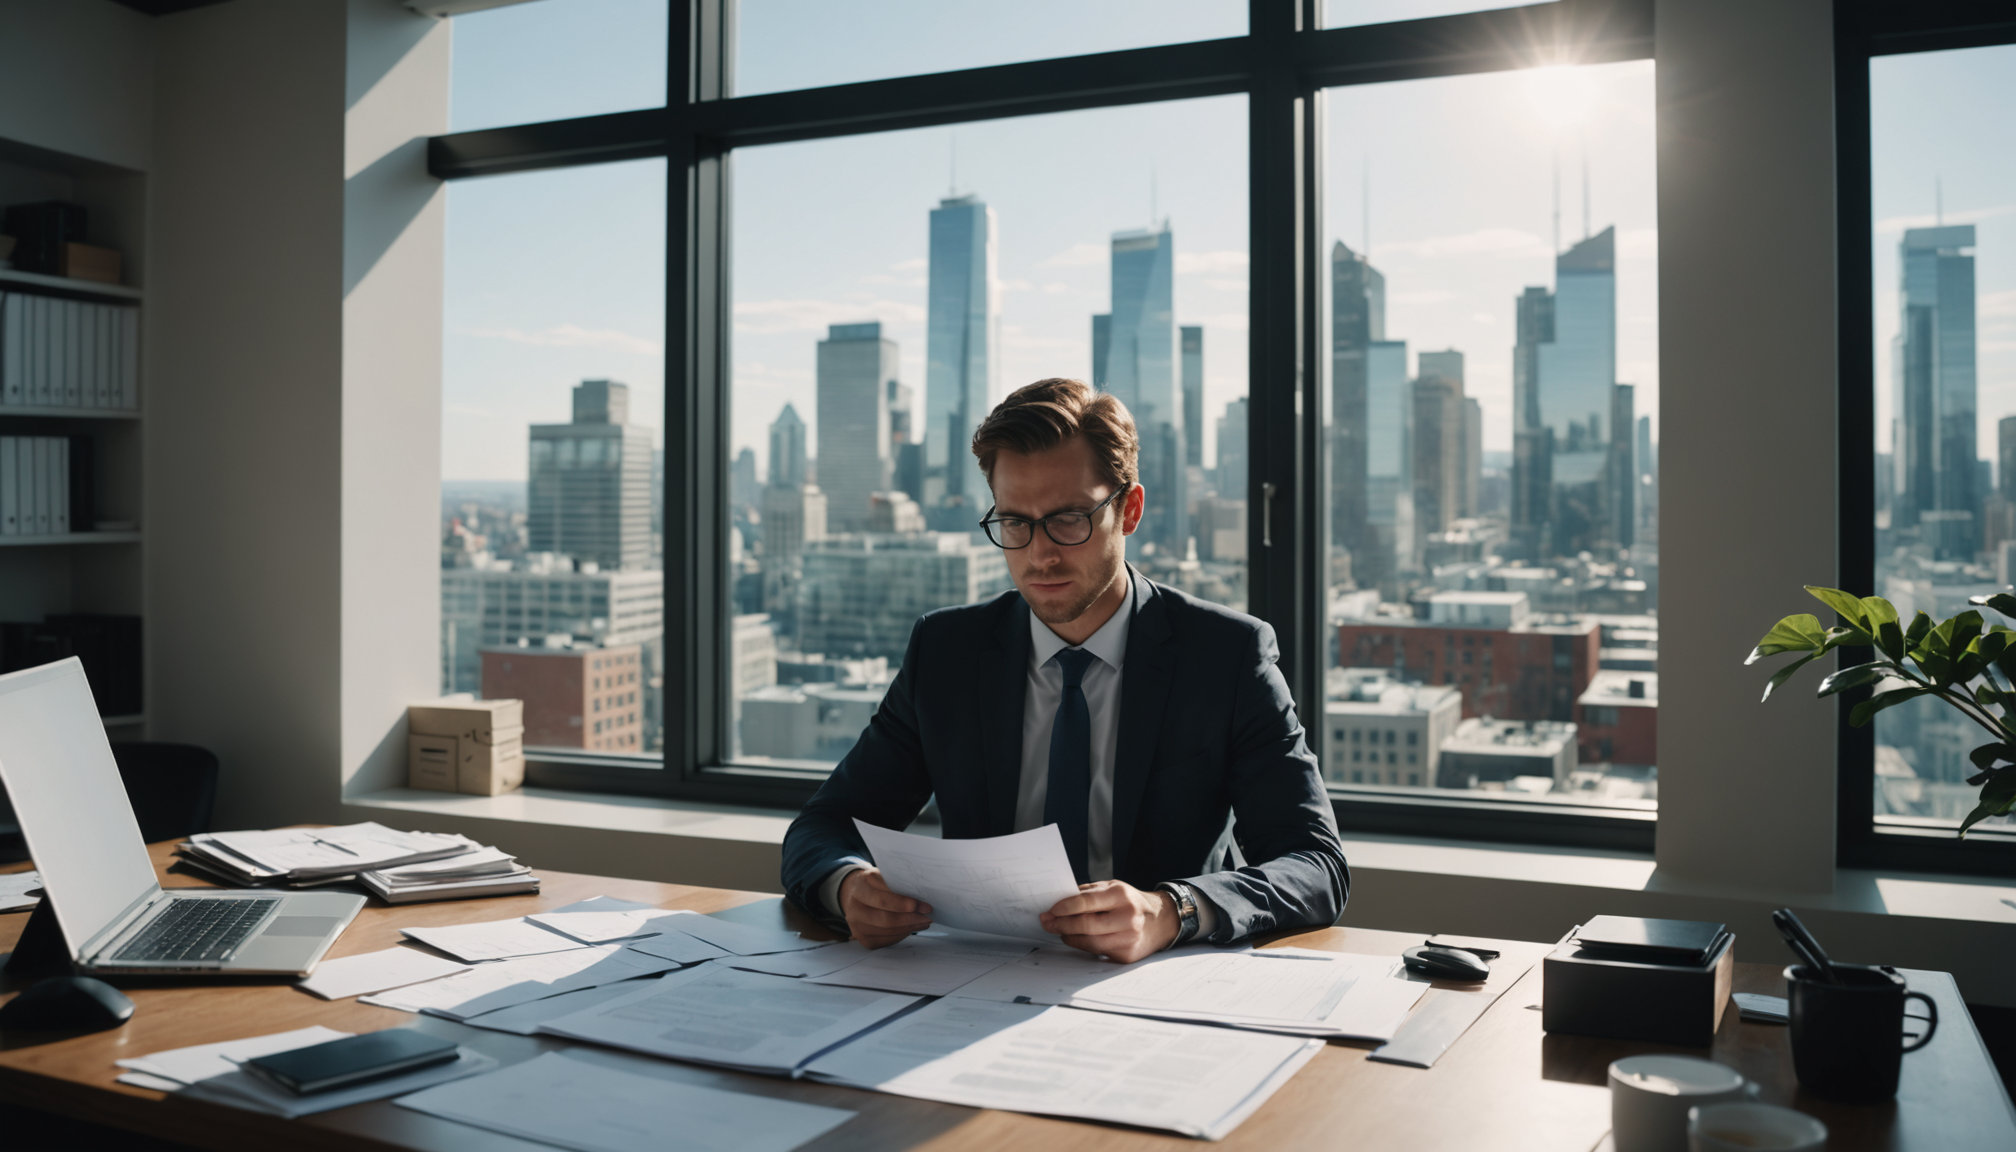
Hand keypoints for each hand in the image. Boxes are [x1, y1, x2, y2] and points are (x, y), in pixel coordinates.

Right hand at [838, 867, 931, 948]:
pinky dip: (902, 934)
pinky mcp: (863, 939)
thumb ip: (896, 884)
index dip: (905, 904)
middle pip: (885, 919)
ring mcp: (856, 926)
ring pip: (887, 931)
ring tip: (924, 921)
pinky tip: (911, 927)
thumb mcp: (881, 876)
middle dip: (911, 918)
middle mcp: (854, 909)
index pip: (882, 900)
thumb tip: (922, 895)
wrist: (854, 895)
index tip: (925, 906)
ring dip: (909, 927)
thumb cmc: (874, 884)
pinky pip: (887, 940)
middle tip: (928, 916)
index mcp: (859, 888)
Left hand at [1040, 880, 1177, 963]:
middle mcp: (1127, 917)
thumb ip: (1088, 893)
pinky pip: (1097, 952)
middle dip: (1061, 924)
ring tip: (1059, 931)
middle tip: (1047, 922)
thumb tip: (1059, 901)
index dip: (1064, 907)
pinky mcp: (1127, 955)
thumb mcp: (1113, 888)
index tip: (1051, 910)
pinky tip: (1075, 938)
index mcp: (1121, 895)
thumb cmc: (1131, 902)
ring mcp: (1128, 938)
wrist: (1160, 921)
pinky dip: (1082, 945)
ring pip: (1089, 943)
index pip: (1086, 902)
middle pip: (1086, 925)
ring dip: (1069, 937)